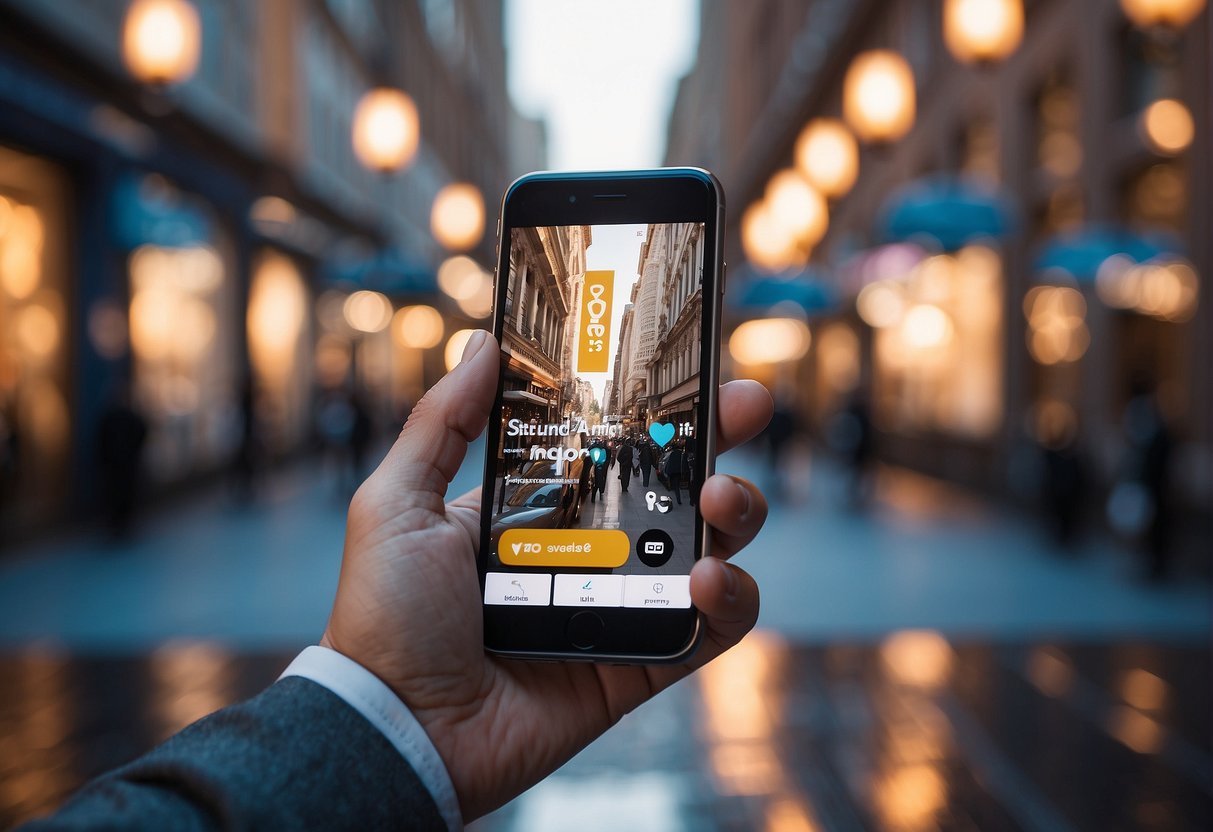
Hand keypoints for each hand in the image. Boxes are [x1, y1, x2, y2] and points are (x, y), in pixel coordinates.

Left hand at [321, 330, 772, 820]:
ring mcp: (621, 606)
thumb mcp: (396, 502)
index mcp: (539, 508)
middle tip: (744, 408)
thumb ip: (442, 423)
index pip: (614, 445)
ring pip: (711, 547)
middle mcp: (589, 550)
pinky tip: (709, 577)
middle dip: (719, 442)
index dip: (659, 409)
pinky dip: (732, 600)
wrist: (398, 725)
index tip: (691, 368)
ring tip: (719, 498)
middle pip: (676, 486)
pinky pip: (711, 628)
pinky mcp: (644, 663)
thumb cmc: (385, 618)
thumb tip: (482, 345)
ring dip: (735, 514)